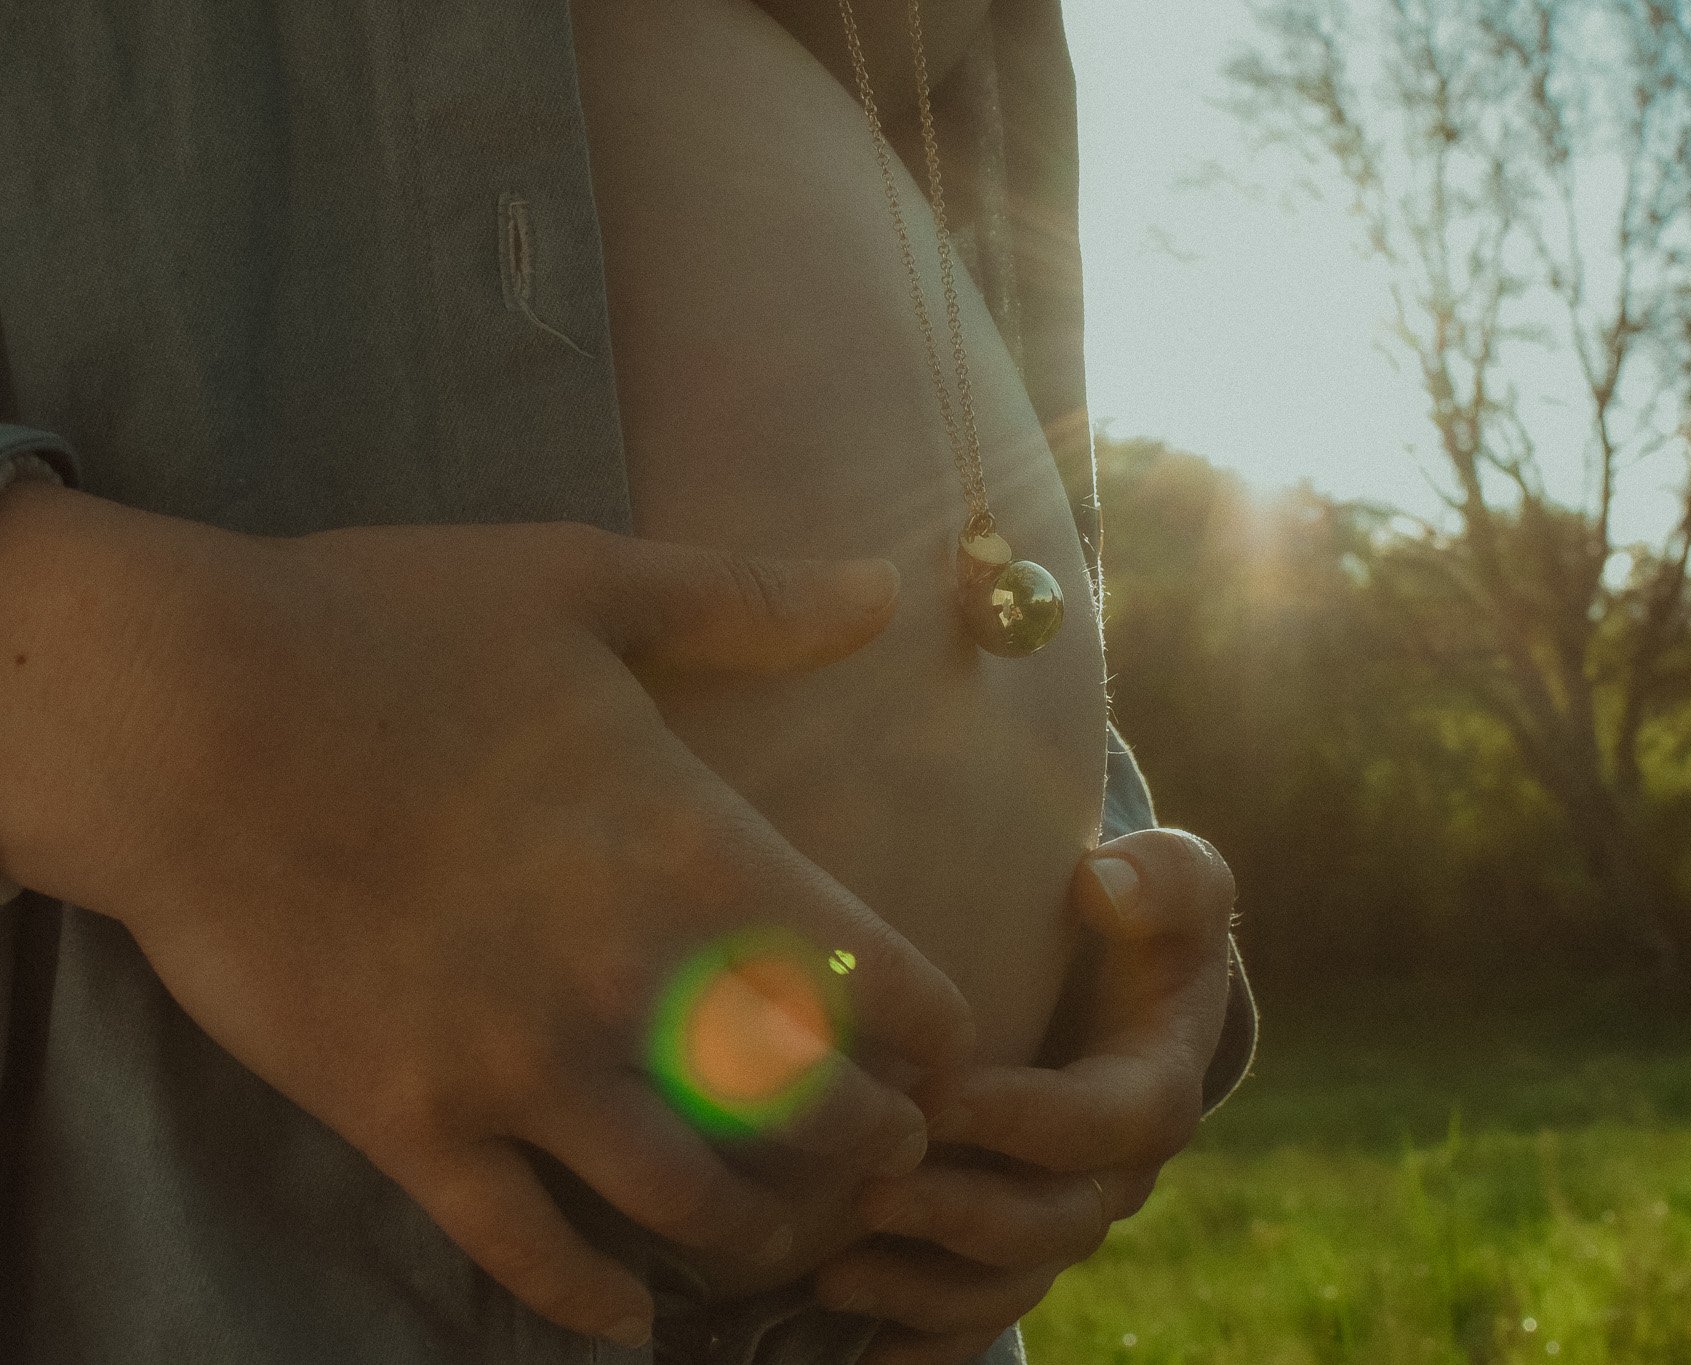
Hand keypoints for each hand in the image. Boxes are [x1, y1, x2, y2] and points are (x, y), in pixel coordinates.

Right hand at [0, 490, 974, 1347]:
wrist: (180, 706)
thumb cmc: (385, 625)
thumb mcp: (586, 581)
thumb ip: (747, 602)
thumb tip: (883, 587)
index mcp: (696, 852)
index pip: (877, 986)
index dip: (934, 1035)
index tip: (942, 1050)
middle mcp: (631, 979)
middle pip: (809, 1116)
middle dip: (871, 1146)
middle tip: (888, 1152)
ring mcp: (518, 1062)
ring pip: (688, 1204)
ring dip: (760, 1235)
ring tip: (789, 1237)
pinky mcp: (409, 1116)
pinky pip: (522, 1246)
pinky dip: (586, 1296)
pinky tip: (627, 1317)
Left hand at [812, 829, 1236, 1364]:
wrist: (1124, 985)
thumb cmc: (1141, 922)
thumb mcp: (1169, 883)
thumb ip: (1160, 879)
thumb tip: (1105, 882)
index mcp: (1154, 1092)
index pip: (1098, 1122)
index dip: (1021, 1117)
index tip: (933, 1093)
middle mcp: (1117, 1175)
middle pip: (1053, 1224)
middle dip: (960, 1215)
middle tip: (871, 1188)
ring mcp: (1065, 1218)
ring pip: (1009, 1284)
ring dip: (924, 1289)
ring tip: (832, 1273)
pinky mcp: (1016, 1247)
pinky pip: (980, 1318)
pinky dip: (925, 1345)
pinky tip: (858, 1353)